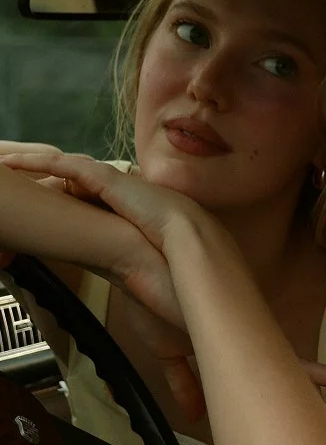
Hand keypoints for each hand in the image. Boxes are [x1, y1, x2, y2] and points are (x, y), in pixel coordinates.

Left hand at [0, 152, 185, 328]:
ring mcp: (109, 181)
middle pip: (70, 176)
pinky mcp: (102, 178)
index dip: (63, 192)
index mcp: (126, 205)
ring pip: (61, 165)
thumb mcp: (145, 254)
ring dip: (33, 162)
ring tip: (5, 163)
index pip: (87, 194)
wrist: (189, 240)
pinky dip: (37, 162)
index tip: (43, 197)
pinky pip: (61, 165)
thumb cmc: (175, 254)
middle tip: (15, 174)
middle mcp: (115, 190)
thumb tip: (132, 282)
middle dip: (43, 173)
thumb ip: (130, 257)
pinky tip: (14, 162)